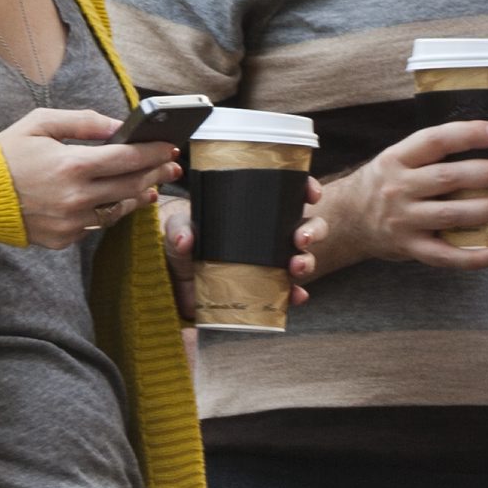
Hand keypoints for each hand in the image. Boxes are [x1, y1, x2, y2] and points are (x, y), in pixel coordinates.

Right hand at [0, 107, 181, 251]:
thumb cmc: (5, 155)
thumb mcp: (39, 123)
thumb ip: (83, 121)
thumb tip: (118, 125)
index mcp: (72, 164)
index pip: (128, 157)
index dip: (154, 152)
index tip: (170, 148)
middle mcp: (76, 196)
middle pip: (131, 185)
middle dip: (156, 174)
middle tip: (171, 168)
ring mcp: (70, 221)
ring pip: (118, 210)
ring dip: (137, 197)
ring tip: (149, 188)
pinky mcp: (62, 238)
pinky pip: (94, 225)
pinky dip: (106, 212)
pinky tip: (114, 203)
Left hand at [156, 189, 313, 325]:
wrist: (175, 281)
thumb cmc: (183, 243)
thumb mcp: (178, 229)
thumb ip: (180, 230)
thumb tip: (185, 239)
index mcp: (256, 211)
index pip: (290, 194)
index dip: (307, 190)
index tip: (311, 194)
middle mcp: (270, 235)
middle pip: (307, 227)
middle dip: (312, 231)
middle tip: (299, 239)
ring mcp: (271, 262)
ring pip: (303, 258)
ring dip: (307, 262)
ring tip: (295, 268)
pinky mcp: (265, 288)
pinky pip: (288, 292)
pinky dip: (295, 295)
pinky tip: (296, 297)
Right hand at [292, 118, 487, 277]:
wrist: (346, 221)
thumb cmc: (382, 186)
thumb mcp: (396, 160)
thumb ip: (430, 153)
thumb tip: (485, 143)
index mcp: (397, 160)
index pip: (434, 141)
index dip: (467, 135)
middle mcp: (398, 188)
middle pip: (447, 178)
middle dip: (487, 172)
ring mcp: (403, 220)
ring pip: (450, 215)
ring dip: (487, 208)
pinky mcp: (409, 247)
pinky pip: (445, 255)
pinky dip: (475, 256)